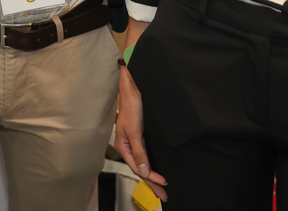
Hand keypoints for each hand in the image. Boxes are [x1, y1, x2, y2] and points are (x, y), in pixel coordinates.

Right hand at [114, 64, 167, 201]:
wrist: (133, 91)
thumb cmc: (131, 108)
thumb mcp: (135, 132)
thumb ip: (139, 152)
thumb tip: (143, 171)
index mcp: (123, 147)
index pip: (138, 168)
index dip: (151, 178)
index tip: (164, 183)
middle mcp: (128, 147)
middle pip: (140, 169)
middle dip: (152, 183)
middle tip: (164, 195)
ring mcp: (134, 143)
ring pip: (143, 164)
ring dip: (152, 176)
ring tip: (161, 187)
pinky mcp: (140, 137)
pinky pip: (145, 156)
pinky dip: (151, 165)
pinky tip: (155, 170)